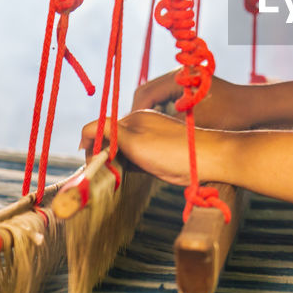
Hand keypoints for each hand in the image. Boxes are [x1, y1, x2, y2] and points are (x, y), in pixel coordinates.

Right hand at [80, 109, 218, 186]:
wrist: (207, 160)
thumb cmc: (171, 151)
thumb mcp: (134, 141)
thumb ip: (110, 135)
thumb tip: (86, 131)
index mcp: (134, 117)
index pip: (100, 126)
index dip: (89, 144)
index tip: (87, 163)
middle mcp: (141, 125)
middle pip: (110, 138)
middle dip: (101, 154)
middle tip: (100, 172)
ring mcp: (150, 138)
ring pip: (121, 149)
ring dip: (114, 161)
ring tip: (112, 175)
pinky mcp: (157, 153)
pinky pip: (134, 158)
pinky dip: (127, 166)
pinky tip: (128, 175)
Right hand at [131, 70, 253, 130]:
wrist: (254, 108)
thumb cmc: (229, 115)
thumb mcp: (195, 123)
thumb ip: (167, 125)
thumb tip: (140, 133)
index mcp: (177, 78)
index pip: (144, 94)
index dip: (133, 114)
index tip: (128, 133)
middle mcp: (177, 75)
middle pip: (145, 93)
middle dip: (136, 114)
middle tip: (131, 135)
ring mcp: (182, 81)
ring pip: (154, 97)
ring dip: (147, 114)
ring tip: (142, 135)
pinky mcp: (188, 90)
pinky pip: (165, 100)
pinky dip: (159, 114)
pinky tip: (160, 131)